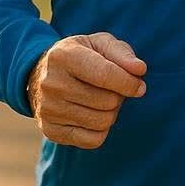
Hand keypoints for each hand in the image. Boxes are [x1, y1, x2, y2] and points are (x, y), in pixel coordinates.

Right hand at [27, 32, 147, 149]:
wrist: (44, 75)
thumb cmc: (82, 57)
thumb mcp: (99, 45)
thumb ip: (122, 54)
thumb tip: (139, 69)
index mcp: (63, 56)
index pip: (106, 75)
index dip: (130, 83)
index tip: (139, 85)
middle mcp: (51, 83)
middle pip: (107, 101)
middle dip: (118, 96)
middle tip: (112, 90)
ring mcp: (48, 109)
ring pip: (102, 122)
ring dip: (111, 113)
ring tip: (102, 101)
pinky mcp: (50, 131)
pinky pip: (93, 140)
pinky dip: (100, 130)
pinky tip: (92, 115)